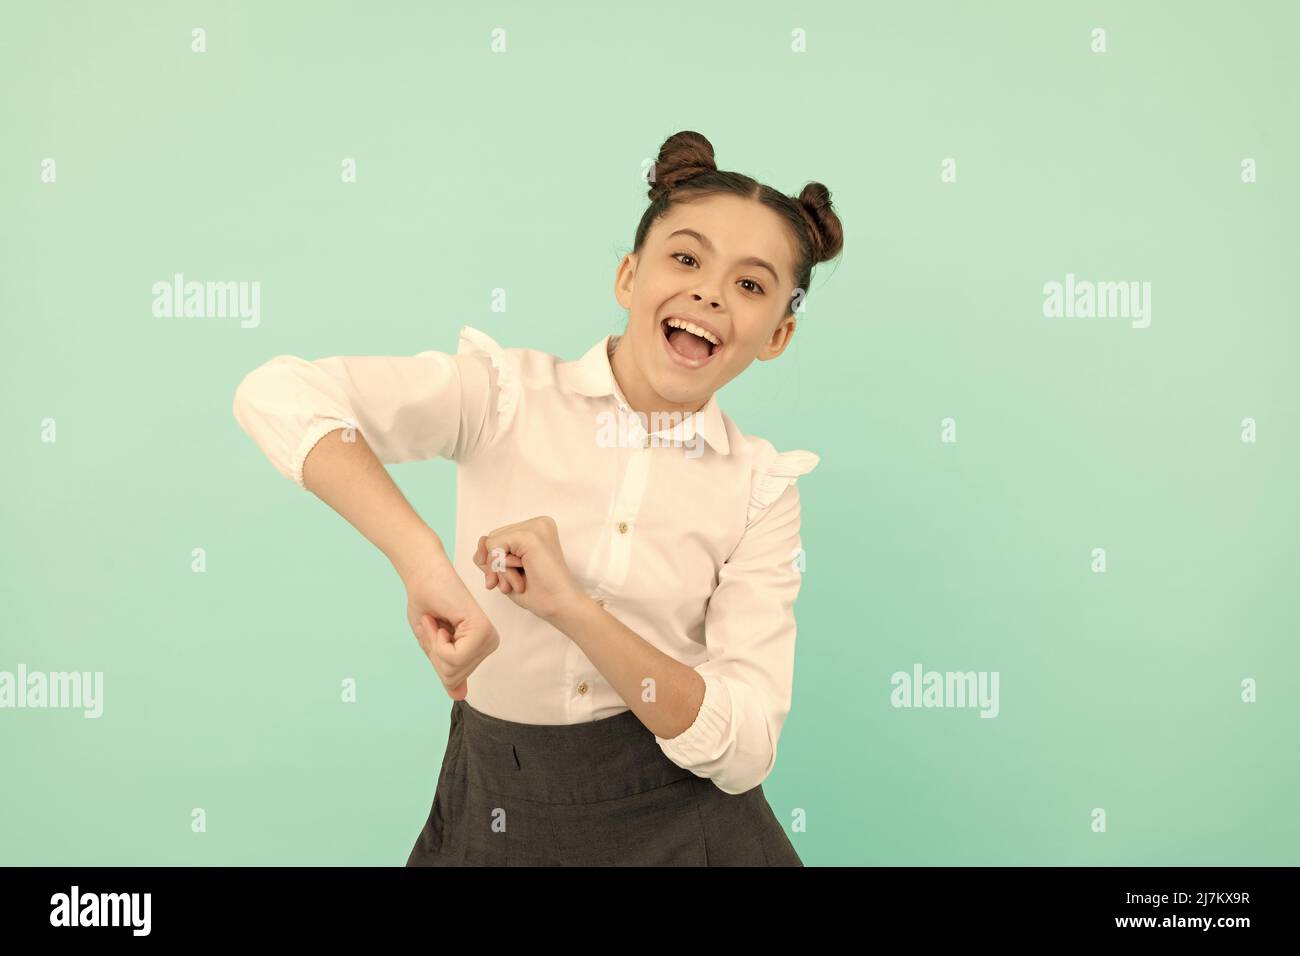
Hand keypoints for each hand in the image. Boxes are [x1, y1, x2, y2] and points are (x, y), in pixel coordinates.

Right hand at [401, 546, 499, 699]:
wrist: (424, 575)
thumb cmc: (427, 604)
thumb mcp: (434, 646)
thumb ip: (447, 669)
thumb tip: (460, 696)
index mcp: (481, 647)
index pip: (455, 679)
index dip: (434, 658)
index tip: (435, 630)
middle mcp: (490, 643)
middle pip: (454, 675)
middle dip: (435, 652)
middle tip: (435, 623)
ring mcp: (487, 637)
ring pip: (453, 667)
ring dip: (434, 644)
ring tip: (438, 620)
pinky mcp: (481, 629)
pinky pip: (453, 656)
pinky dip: (437, 640)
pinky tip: (441, 619)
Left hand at [472, 516, 584, 623]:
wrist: (560, 606)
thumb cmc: (539, 593)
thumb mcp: (507, 571)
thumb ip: (491, 555)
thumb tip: (481, 541)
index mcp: (536, 529)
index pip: (497, 539)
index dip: (496, 564)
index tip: (508, 584)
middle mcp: (538, 523)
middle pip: (492, 538)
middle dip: (495, 567)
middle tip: (512, 585)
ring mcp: (536, 527)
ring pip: (491, 543)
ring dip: (499, 570)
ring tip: (518, 584)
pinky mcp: (531, 536)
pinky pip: (494, 546)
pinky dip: (501, 568)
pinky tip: (519, 579)